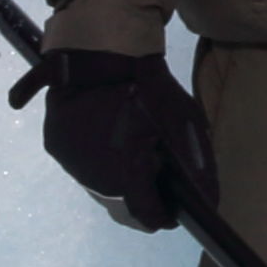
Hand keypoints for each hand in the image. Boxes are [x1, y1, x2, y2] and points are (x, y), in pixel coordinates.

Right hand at [40, 47, 212, 233]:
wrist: (100, 50)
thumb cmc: (150, 86)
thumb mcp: (185, 122)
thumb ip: (200, 165)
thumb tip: (211, 201)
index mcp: (126, 174)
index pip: (146, 217)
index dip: (164, 216)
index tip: (174, 210)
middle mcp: (93, 177)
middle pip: (121, 209)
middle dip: (141, 200)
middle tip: (157, 181)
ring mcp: (70, 162)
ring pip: (98, 188)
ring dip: (117, 182)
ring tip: (134, 156)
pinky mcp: (55, 146)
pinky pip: (80, 165)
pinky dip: (97, 162)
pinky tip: (110, 142)